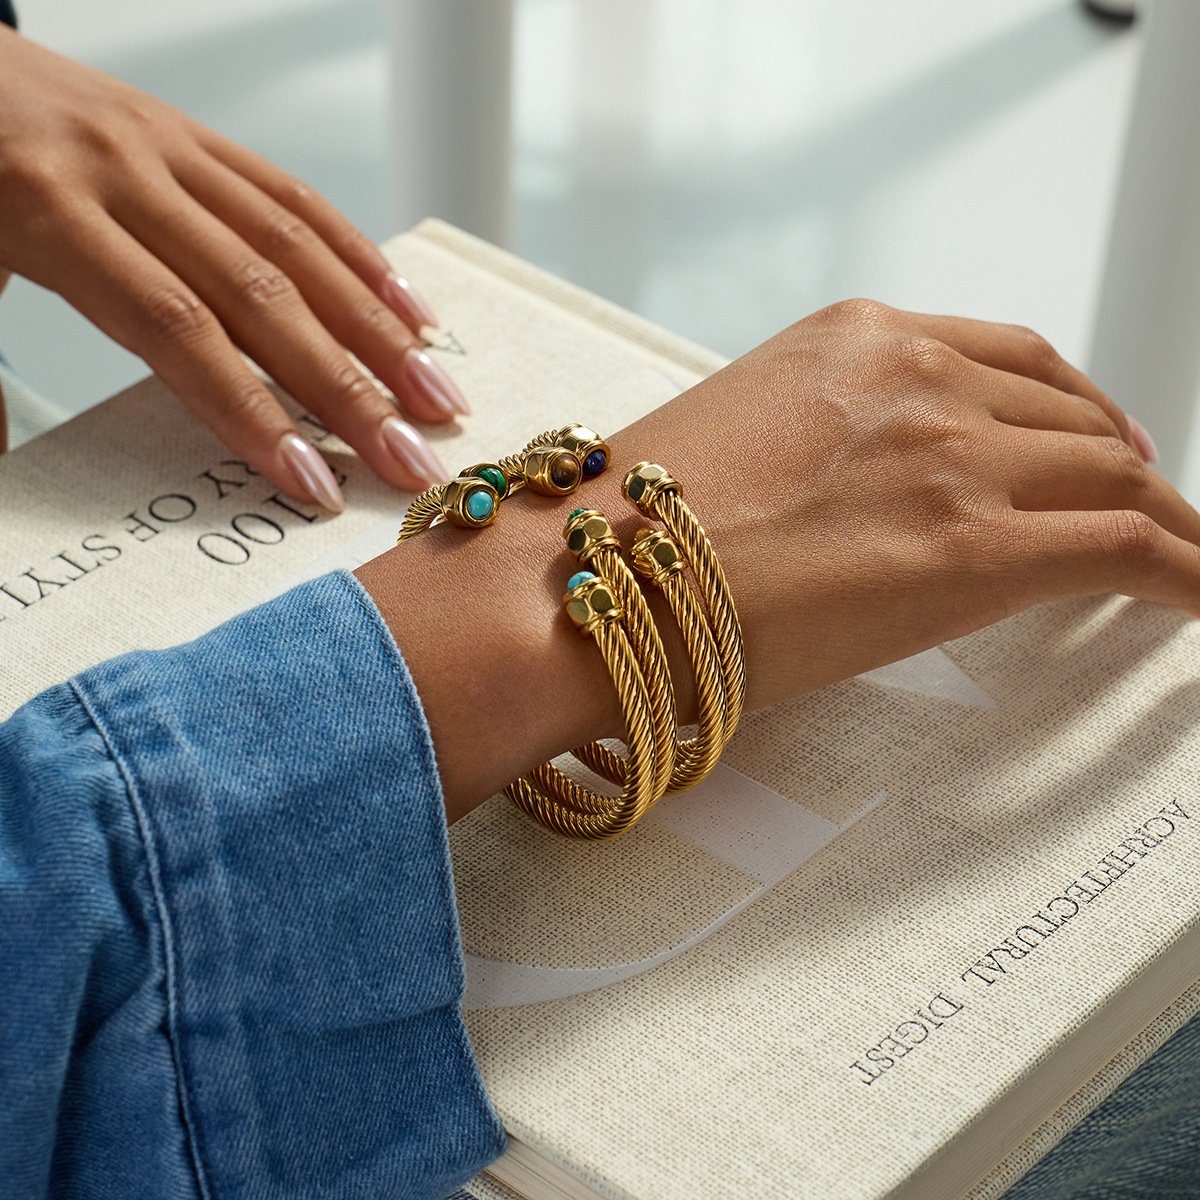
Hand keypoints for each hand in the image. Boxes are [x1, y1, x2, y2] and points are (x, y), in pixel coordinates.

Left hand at [0, 28, 457, 506]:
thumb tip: (3, 466)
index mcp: (50, 213)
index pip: (177, 331)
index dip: (252, 413)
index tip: (312, 483)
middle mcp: (128, 176)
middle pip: (262, 297)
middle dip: (349, 390)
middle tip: (412, 461)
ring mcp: (172, 149)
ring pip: (297, 246)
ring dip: (378, 331)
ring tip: (438, 398)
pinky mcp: (197, 136)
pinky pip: (294, 196)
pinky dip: (360, 259)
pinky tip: (411, 313)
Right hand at [360, 301, 1188, 818]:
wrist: (579, 582)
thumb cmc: (629, 527)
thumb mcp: (739, 441)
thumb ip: (822, 445)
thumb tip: (855, 499)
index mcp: (857, 339)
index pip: (1013, 360)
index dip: (1073, 408)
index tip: (1094, 446)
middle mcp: (918, 376)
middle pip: (1077, 419)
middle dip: (1120, 470)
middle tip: (1141, 518)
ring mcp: (951, 457)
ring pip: (1116, 480)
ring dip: (1161, 524)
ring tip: (1186, 564)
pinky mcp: (973, 550)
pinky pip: (1130, 549)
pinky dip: (1188, 571)